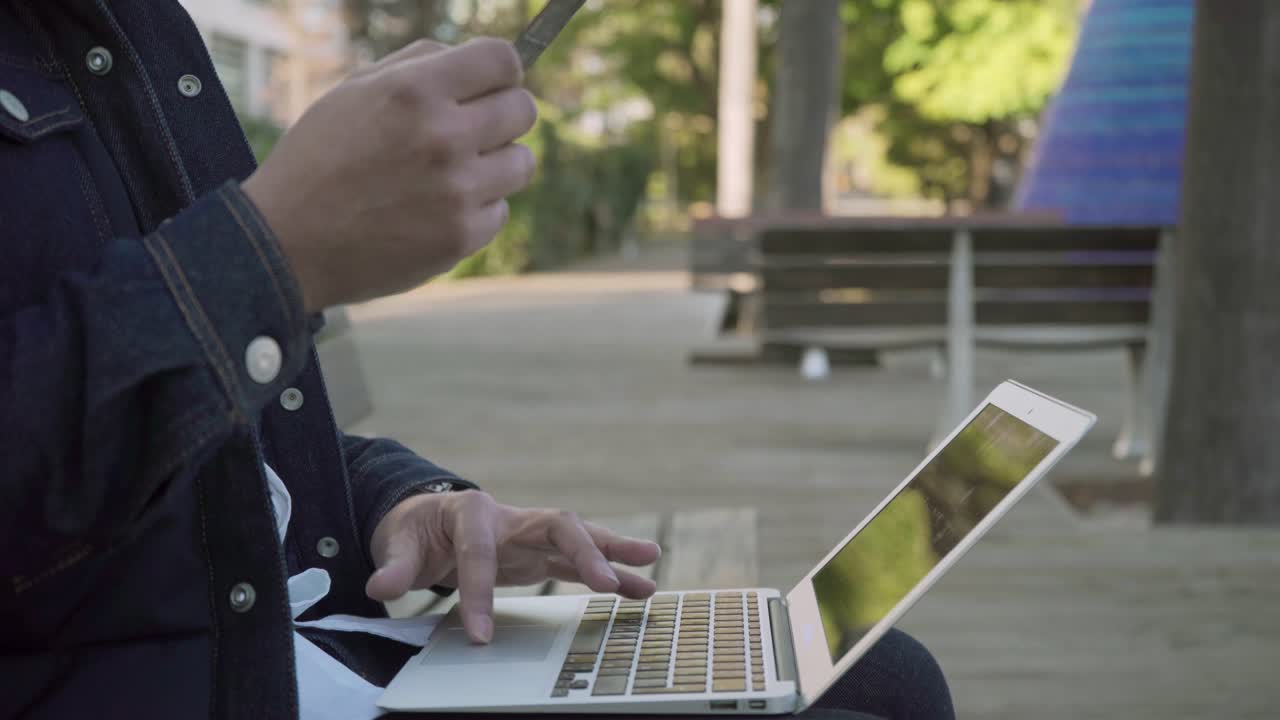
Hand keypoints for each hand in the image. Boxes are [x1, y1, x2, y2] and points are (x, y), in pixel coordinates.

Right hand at [241, 38, 537, 312]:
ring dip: (495, 165)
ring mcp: (457, 190)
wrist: (288, 243)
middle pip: (523, 110)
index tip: (492, 85)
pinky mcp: (462, 236)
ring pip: (521, 163)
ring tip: (451, 174)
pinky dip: (476, 210)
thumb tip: (475, 62)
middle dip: (504, 116)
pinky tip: (435, 211)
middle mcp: (443, 136)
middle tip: (475, 131)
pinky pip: (500, 210)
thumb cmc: (320, 160)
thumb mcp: (354, 92)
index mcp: (415, 90)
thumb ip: (418, 67)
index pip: (503, 60)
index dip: (503, 71)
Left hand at [366, 491, 661, 643]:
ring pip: (581, 537)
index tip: (481, 636)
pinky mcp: (543, 551)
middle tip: (605, 583)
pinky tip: (641, 587)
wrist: (427, 519)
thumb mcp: (398, 543)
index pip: (480, 553)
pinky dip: (612, 571)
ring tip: (650, 567)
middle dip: (582, 552)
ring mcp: (532, 532)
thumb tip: (382, 585)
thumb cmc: (416, 531)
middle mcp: (512, 516)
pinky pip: (581, 561)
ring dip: (615, 553)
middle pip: (556, 525)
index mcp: (472, 511)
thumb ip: (395, 565)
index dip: (480, 593)